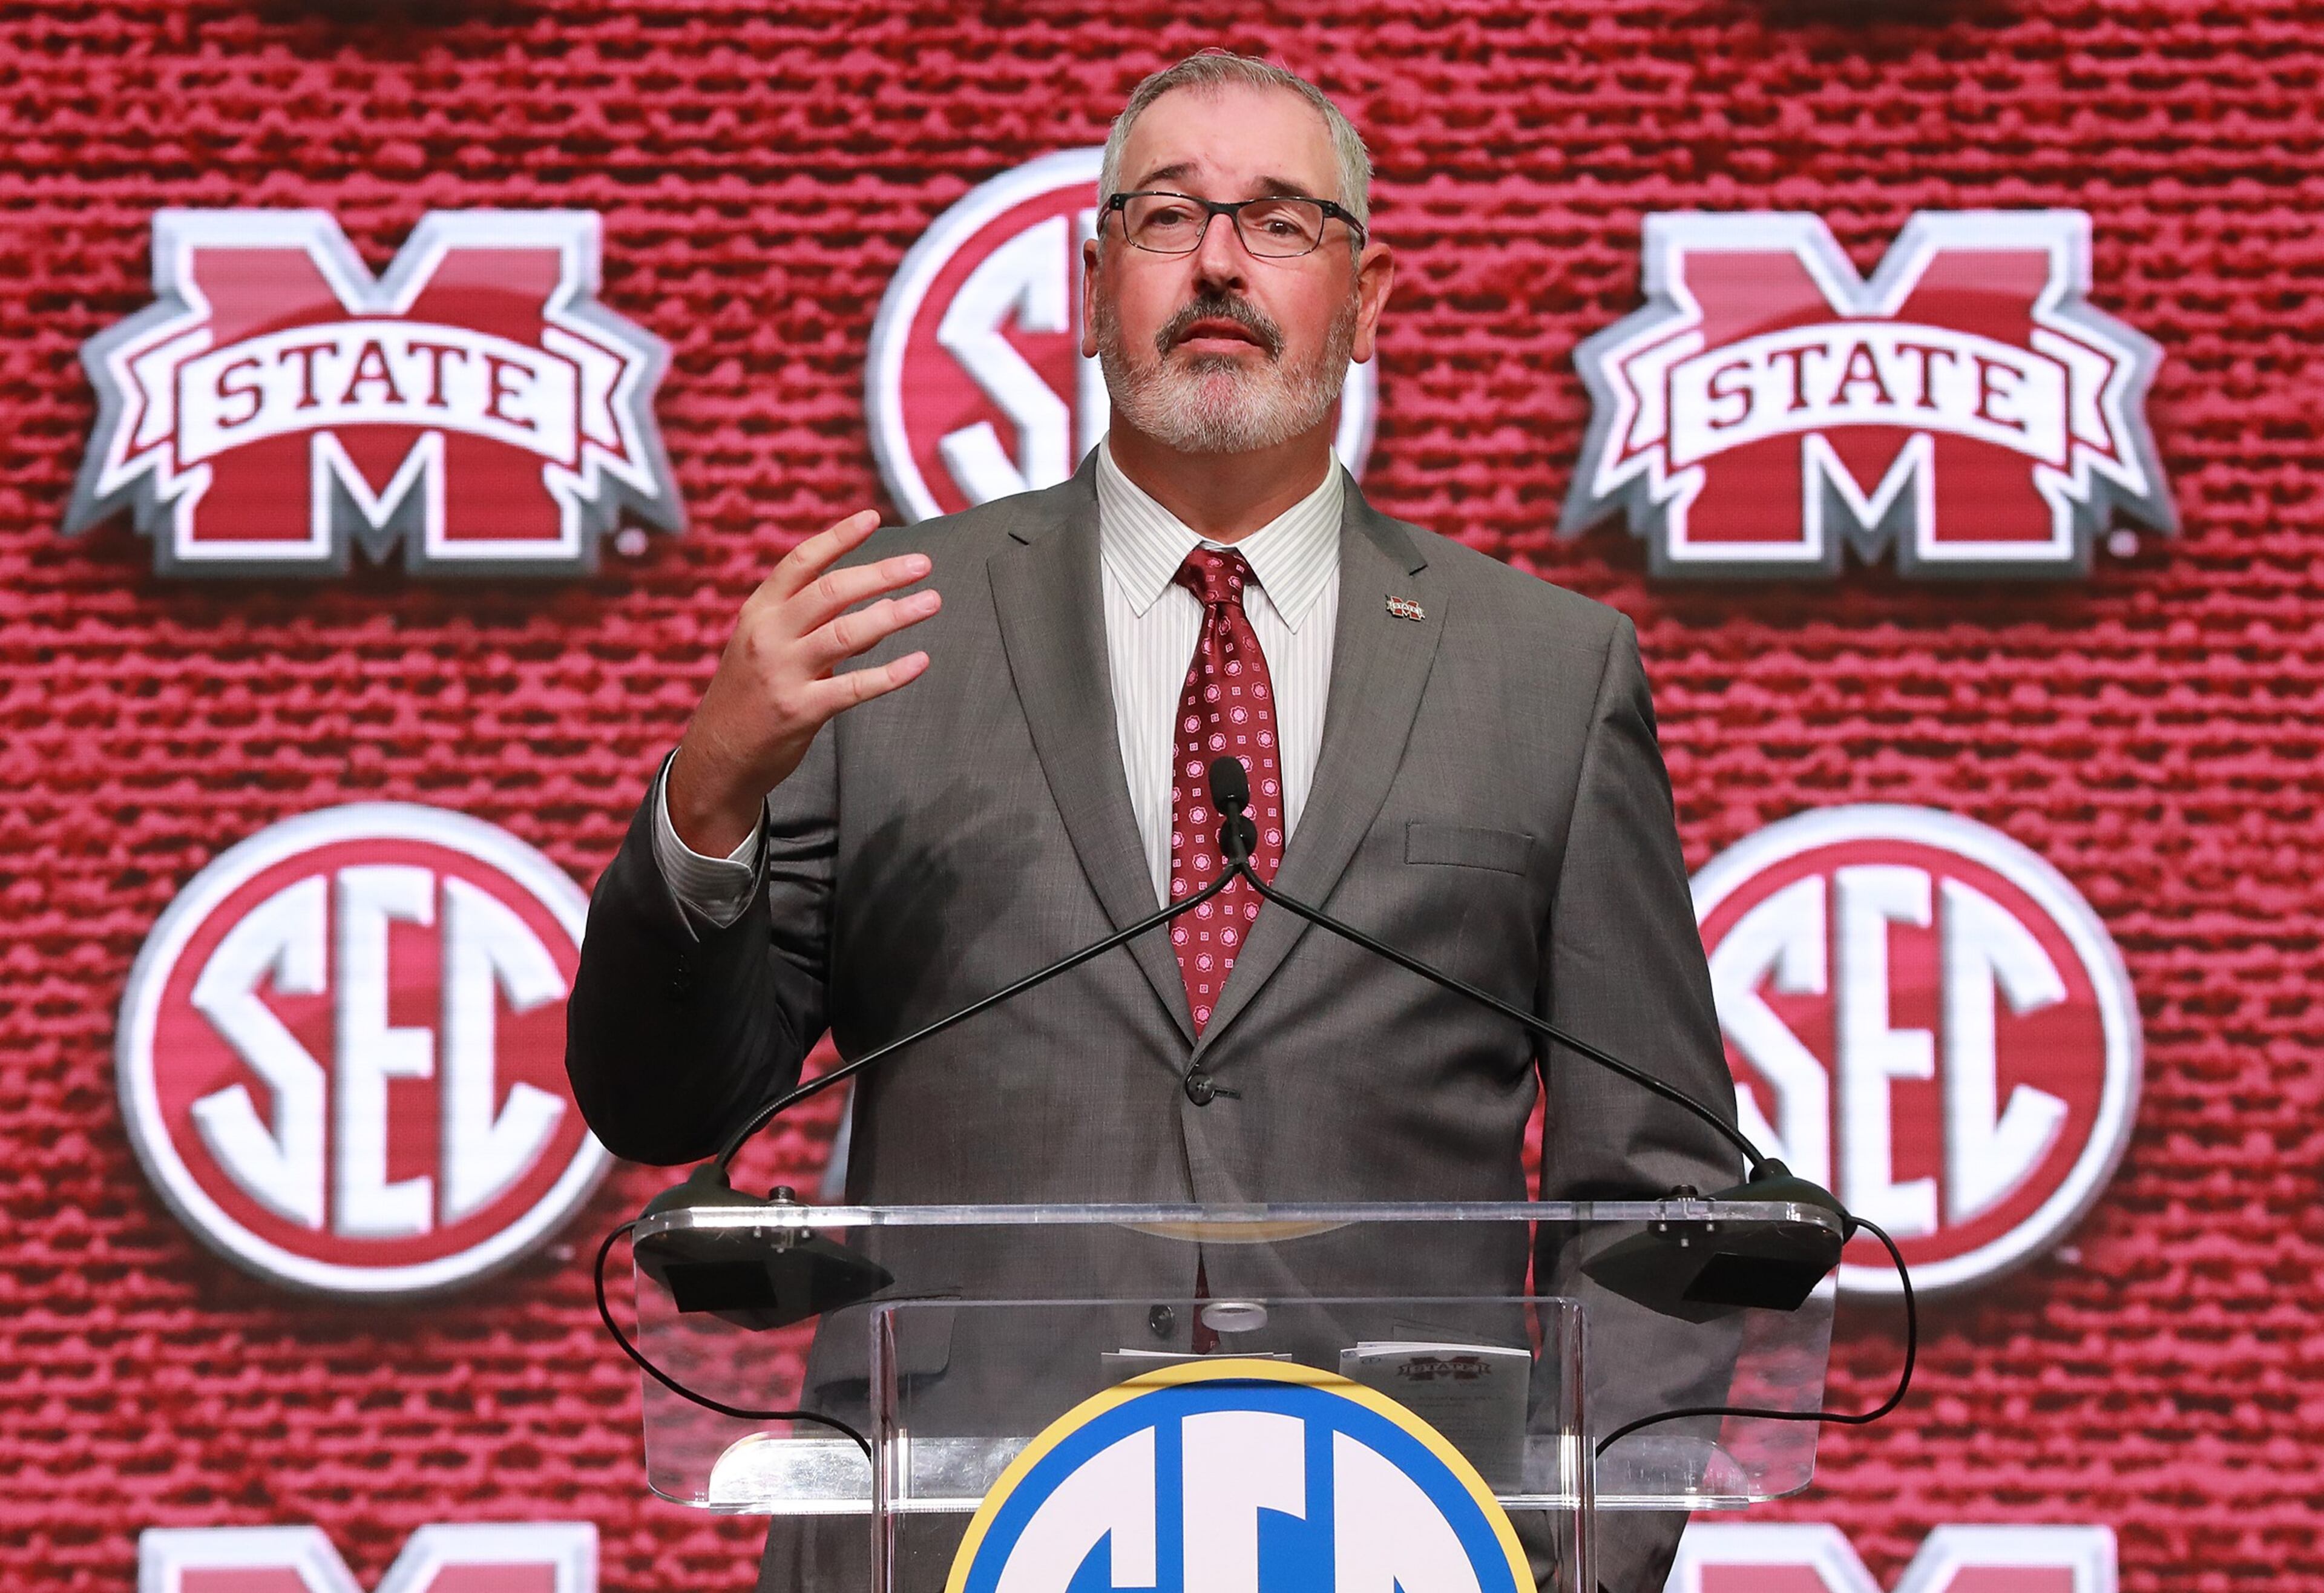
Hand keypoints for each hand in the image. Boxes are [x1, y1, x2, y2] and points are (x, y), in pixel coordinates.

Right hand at [667, 509, 939, 855]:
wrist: (717, 757)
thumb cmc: (750, 697)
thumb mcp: (770, 650)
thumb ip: (820, 627)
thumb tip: (881, 609)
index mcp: (759, 613)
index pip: (801, 562)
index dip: (839, 537)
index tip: (873, 518)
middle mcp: (768, 635)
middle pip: (832, 591)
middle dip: (882, 573)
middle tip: (923, 563)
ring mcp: (782, 673)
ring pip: (846, 633)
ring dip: (895, 615)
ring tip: (931, 602)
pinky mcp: (800, 710)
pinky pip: (854, 687)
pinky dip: (891, 674)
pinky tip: (920, 661)